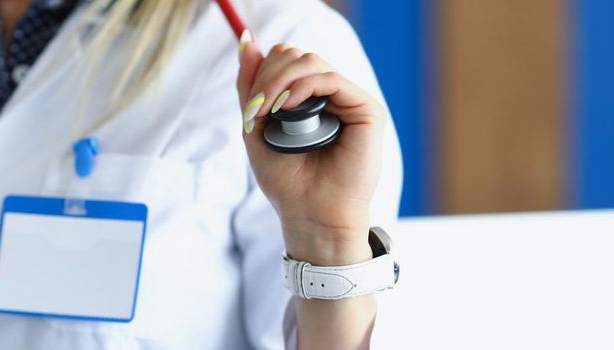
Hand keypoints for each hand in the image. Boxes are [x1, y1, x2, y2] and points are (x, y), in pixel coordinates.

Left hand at [236, 37, 385, 265]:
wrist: (311, 214)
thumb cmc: (287, 181)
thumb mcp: (256, 127)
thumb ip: (251, 87)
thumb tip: (247, 41)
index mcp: (308, 99)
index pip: (285, 61)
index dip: (262, 72)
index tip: (249, 106)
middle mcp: (331, 96)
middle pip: (297, 55)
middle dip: (269, 74)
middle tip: (256, 107)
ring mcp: (349, 101)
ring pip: (311, 62)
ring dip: (280, 80)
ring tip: (268, 109)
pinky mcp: (366, 110)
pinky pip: (332, 79)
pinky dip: (304, 87)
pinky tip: (288, 106)